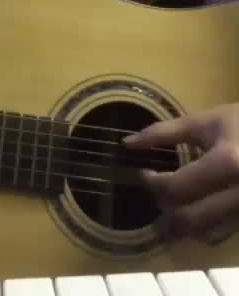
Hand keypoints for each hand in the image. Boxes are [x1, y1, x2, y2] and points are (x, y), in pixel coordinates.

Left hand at [124, 104, 238, 244]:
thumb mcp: (206, 121)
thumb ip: (163, 132)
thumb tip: (126, 143)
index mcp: (228, 163)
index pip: (176, 188)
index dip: (152, 183)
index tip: (145, 173)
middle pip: (187, 218)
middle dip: (164, 206)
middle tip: (157, 190)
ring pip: (205, 234)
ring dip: (180, 222)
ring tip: (171, 201)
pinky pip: (221, 234)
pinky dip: (201, 227)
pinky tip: (192, 208)